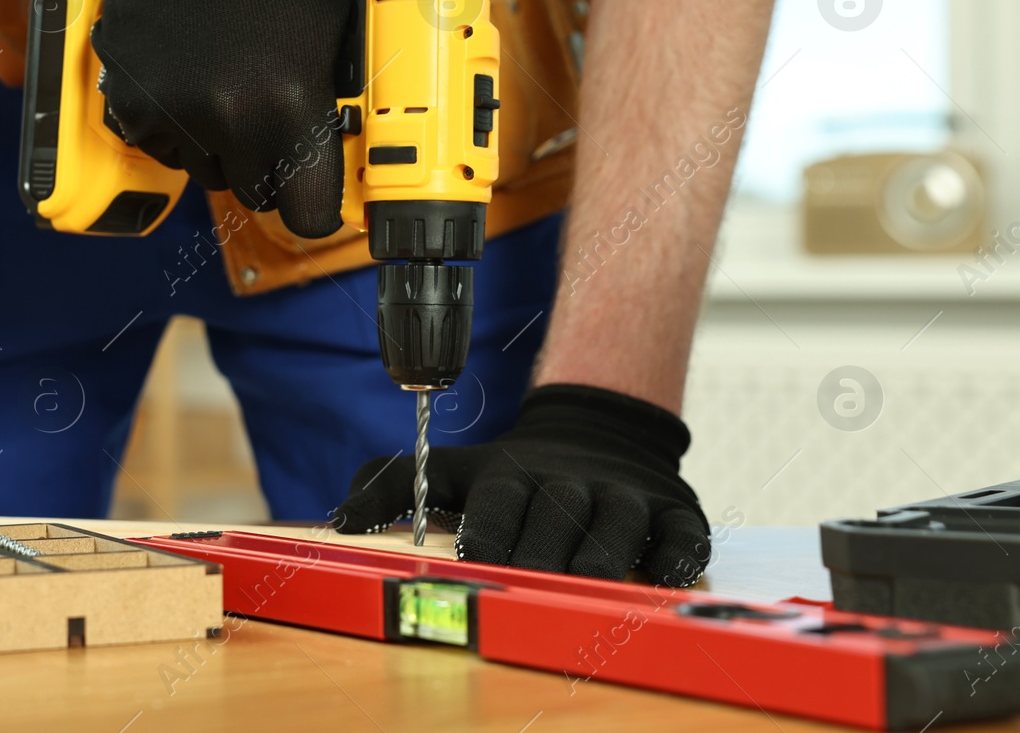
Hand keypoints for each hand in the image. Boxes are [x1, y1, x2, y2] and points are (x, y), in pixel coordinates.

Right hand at [76, 0, 358, 238]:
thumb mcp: (341, 21)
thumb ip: (361, 88)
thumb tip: (387, 141)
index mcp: (290, 103)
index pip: (308, 214)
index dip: (315, 205)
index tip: (315, 192)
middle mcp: (229, 118)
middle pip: (256, 195)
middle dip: (268, 168)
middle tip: (269, 120)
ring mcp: (174, 115)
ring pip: (207, 173)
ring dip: (220, 148)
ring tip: (227, 85)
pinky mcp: (132, 107)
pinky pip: (164, 150)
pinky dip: (176, 129)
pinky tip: (189, 78)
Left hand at [333, 383, 709, 586]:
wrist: (596, 433)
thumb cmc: (513, 475)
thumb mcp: (451, 469)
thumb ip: (392, 484)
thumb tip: (338, 521)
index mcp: (511, 474)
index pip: (498, 500)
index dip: (487, 531)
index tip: (475, 562)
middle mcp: (568, 481)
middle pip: (556, 515)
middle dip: (542, 551)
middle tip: (529, 586)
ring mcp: (623, 495)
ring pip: (618, 522)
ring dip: (602, 555)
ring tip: (587, 585)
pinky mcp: (673, 511)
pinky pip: (681, 535)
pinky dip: (676, 556)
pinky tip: (662, 577)